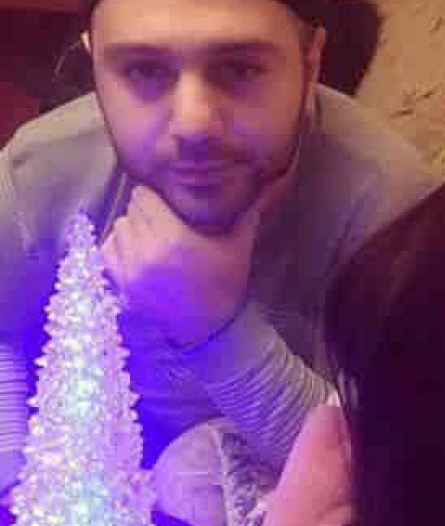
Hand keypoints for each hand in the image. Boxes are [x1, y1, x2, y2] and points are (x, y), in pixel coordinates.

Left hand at [101, 186, 263, 345]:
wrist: (209, 332)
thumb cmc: (225, 288)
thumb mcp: (238, 250)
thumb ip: (245, 217)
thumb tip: (256, 192)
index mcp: (174, 238)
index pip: (143, 196)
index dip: (155, 196)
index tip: (165, 203)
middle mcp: (147, 251)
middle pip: (130, 211)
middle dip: (145, 212)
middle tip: (161, 221)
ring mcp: (131, 271)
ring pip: (118, 229)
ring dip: (131, 229)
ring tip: (148, 237)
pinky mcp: (122, 285)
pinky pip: (107, 251)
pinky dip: (118, 247)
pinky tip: (135, 252)